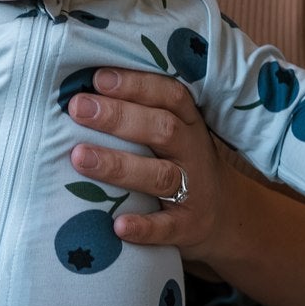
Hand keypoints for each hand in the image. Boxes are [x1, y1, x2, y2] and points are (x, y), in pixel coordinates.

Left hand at [67, 67, 224, 257]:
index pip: (168, 95)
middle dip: (118, 117)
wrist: (226, 215)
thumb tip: (81, 94)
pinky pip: (167, 227)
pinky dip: (144, 227)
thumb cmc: (181, 163)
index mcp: (188, 123)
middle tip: (78, 108)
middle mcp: (192, 152)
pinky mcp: (189, 226)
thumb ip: (140, 114)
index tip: (98, 78)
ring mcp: (193, 190)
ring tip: (79, 157)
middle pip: (162, 129)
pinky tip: (118, 226)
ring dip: (119, 166)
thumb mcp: (175, 133)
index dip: (136, 85)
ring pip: (159, 176)